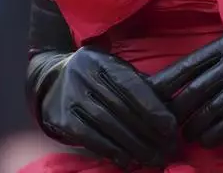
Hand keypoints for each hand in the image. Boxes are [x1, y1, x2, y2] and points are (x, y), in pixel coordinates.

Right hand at [35, 47, 180, 168]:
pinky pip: (90, 137)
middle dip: (148, 132)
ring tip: (153, 160)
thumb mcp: (113, 70)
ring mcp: (69, 96)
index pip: (130, 85)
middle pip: (121, 108)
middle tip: (168, 151)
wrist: (50, 79)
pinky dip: (111, 151)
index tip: (171, 128)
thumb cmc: (94, 77)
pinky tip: (127, 161)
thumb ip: (137, 84)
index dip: (152, 108)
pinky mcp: (60, 117)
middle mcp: (82, 74)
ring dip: (134, 146)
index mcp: (100, 61)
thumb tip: (168, 111)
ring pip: (107, 124)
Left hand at [149, 23, 222, 147]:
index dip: (165, 82)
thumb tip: (215, 55)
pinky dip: (215, 135)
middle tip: (159, 124)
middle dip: (173, 110)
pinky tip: (207, 142)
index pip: (186, 65)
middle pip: (190, 91)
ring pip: (207, 110)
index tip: (147, 93)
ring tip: (181, 137)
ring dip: (192, 127)